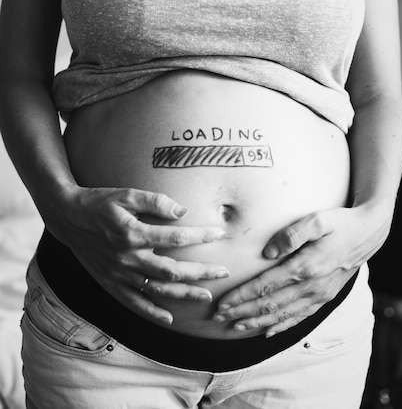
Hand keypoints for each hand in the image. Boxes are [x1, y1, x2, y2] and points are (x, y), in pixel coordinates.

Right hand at [56, 184, 228, 324]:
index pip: (176, 237)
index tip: (220, 234)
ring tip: (207, 295)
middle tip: (224, 272)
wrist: (68, 217)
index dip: (201, 236)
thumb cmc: (99, 202)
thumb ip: (155, 201)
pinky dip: (153, 312)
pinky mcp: (111, 283)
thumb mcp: (126, 194)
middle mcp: (128, 258)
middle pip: (173, 271)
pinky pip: (134, 302)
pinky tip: (170, 317)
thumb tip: (183, 211)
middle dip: (201, 272)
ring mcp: (119, 274)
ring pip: (158, 291)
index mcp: (133, 234)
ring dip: (184, 295)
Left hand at [213, 206, 379, 335]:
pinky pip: (299, 318)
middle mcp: (311, 287)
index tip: (222, 302)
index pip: (265, 286)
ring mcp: (319, 295)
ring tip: (235, 327)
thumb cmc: (340, 223)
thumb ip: (292, 234)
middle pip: (270, 305)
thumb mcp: (318, 219)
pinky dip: (281, 327)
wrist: (368, 234)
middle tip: (219, 317)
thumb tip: (268, 253)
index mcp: (306, 267)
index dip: (242, 297)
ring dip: (257, 323)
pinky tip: (267, 332)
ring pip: (282, 316)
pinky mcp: (324, 298)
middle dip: (242, 313)